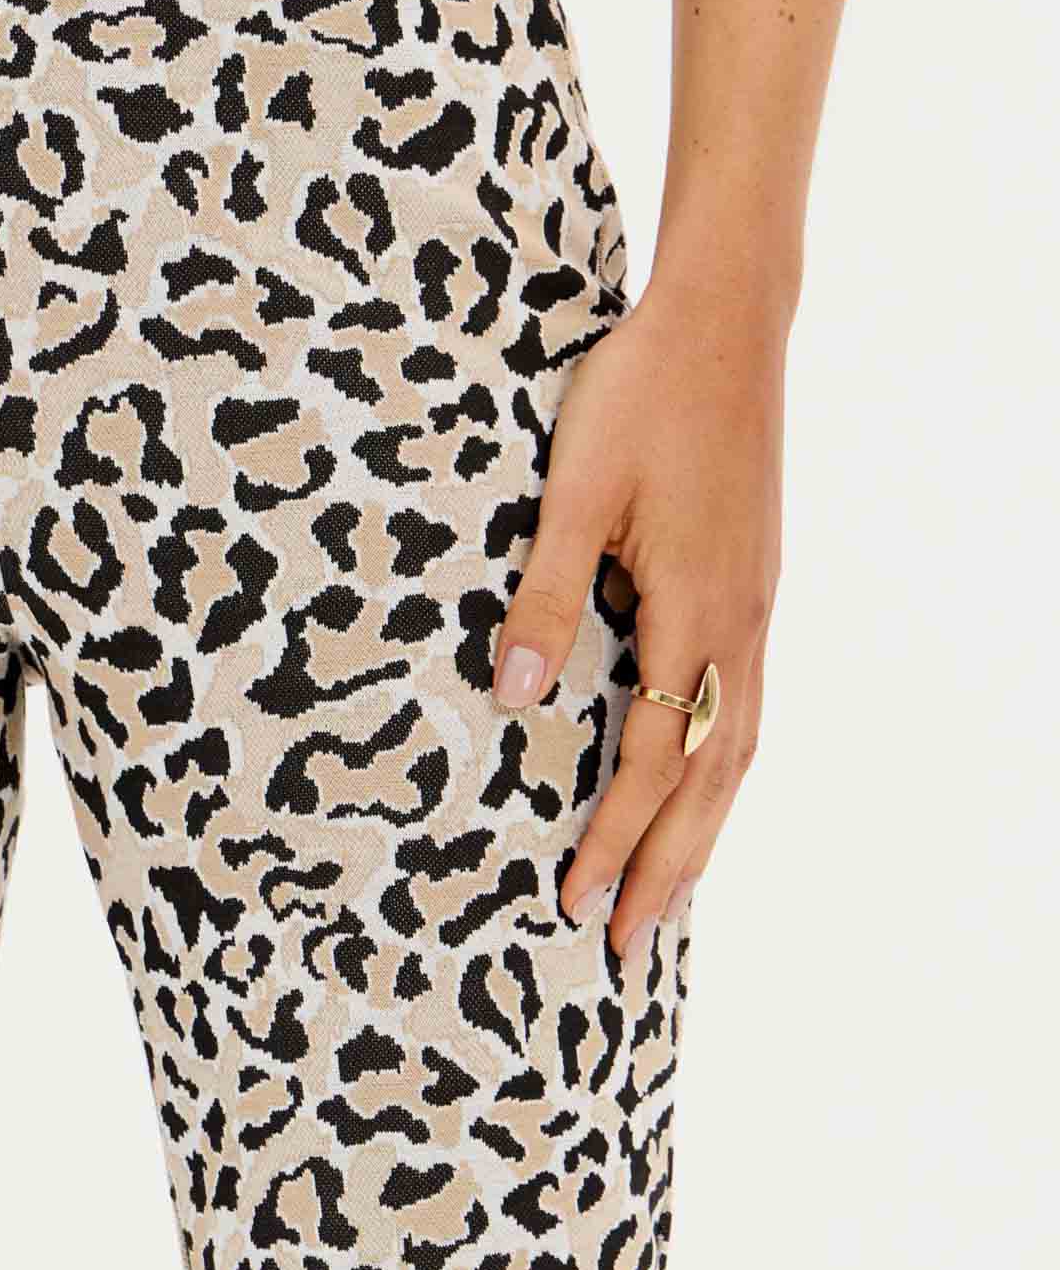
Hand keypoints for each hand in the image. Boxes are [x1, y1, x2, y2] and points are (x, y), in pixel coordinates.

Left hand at [491, 269, 786, 960]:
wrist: (723, 321)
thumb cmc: (640, 395)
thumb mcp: (575, 492)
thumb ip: (545, 596)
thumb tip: (515, 697)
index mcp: (695, 611)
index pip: (654, 758)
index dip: (616, 839)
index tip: (578, 906)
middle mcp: (737, 623)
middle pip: (711, 777)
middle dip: (670, 867)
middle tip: (634, 948)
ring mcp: (753, 605)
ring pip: (738, 746)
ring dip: (703, 828)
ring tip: (673, 894)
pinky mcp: (751, 583)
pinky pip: (742, 702)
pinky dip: (723, 765)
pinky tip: (703, 778)